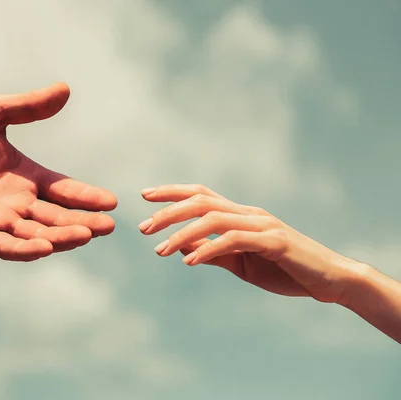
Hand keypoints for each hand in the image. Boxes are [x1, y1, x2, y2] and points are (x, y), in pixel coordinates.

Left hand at [0, 83, 116, 260]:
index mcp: (25, 177)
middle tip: (109, 226)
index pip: (63, 190)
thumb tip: (65, 89)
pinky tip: (45, 247)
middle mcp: (17, 203)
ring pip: (37, 234)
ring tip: (87, 234)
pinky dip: (25, 249)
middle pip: (57, 217)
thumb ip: (28, 107)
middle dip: (84, 222)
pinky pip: (5, 245)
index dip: (86, 196)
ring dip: (62, 237)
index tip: (112, 200)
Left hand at [138, 184, 363, 303]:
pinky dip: (208, 248)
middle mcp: (249, 213)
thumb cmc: (285, 270)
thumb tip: (183, 248)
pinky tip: (189, 261)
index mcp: (240, 215)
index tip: (144, 195)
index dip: (172, 192)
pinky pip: (234, 240)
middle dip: (168, 212)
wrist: (330, 280)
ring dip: (182, 233)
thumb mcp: (241, 263)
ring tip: (159, 250)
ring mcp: (262, 225)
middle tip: (142, 228)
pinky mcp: (274, 241)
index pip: (201, 194)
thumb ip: (214, 253)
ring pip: (213, 218)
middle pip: (201, 201)